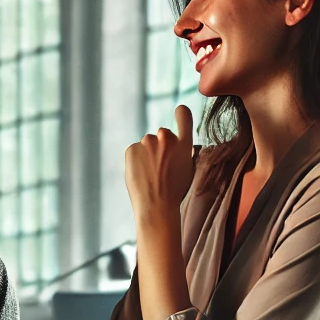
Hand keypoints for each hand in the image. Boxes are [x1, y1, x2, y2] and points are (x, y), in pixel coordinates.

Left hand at [124, 104, 195, 231]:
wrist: (156, 207)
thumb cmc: (174, 192)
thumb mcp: (187, 169)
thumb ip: (182, 152)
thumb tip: (177, 145)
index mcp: (184, 144)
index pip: (184, 115)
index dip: (181, 113)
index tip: (179, 112)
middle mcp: (166, 138)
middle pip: (163, 134)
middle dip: (161, 146)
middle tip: (160, 167)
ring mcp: (148, 143)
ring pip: (147, 144)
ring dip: (148, 153)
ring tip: (150, 174)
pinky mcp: (132, 148)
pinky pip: (135, 151)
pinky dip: (136, 160)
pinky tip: (140, 175)